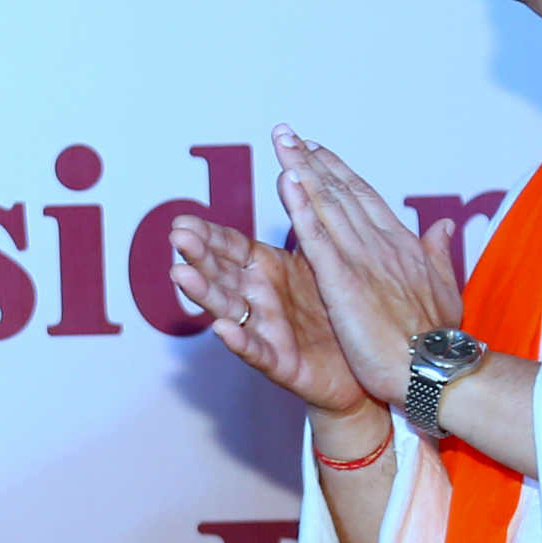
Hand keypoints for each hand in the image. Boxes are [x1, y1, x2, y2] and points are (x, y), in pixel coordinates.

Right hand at [170, 208, 382, 441]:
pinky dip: (239, 341)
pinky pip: (257, 351)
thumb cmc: (336, 312)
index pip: (230, 248)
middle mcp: (259, 298)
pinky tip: (222, 329)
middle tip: (176, 238)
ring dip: (204, 293)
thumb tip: (295, 177)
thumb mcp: (319, 262)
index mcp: (268, 271)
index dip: (207, 235)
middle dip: (198, 255)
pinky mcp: (280, 363)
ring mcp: (265, 330)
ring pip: (228, 309)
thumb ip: (303, 226)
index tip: (181, 222)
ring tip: (182, 275)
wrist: (364, 365)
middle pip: (221, 273)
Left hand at [274, 129, 460, 409]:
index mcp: (400, 246)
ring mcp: (361, 260)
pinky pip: (316, 237)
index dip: (337, 172)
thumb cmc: (439, 339)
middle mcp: (380, 244)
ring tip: (282, 143)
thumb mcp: (444, 289)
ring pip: (326, 206)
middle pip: (340, 193)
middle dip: (313, 160)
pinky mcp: (343, 282)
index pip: (363, 199)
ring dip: (303, 171)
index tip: (317, 149)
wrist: (437, 371)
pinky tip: (287, 182)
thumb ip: (437, 254)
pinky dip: (301, 207)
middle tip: (287, 133)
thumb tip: (444, 225)